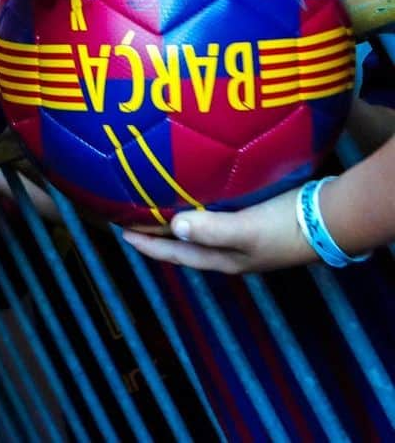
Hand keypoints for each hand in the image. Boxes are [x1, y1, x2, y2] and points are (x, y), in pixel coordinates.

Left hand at [120, 189, 314, 272]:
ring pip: (199, 231)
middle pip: (184, 245)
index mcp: (223, 259)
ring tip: (156, 205)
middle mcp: (229, 251)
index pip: (176, 254)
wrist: (328, 220)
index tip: (122, 234)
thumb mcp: (245, 230)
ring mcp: (242, 237)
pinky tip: (196, 191)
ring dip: (177, 221)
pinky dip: (199, 208)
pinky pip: (216, 216)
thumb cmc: (284, 227)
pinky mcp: (254, 220)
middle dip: (158, 235)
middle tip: (133, 219)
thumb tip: (173, 227)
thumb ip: (210, 229)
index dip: (149, 246)